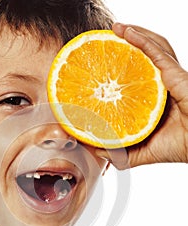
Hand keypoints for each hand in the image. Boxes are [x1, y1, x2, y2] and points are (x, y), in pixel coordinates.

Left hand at [95, 23, 187, 168]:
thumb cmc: (176, 148)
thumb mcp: (140, 152)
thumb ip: (119, 151)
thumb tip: (94, 148)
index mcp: (153, 100)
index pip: (136, 77)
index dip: (122, 66)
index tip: (102, 61)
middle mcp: (162, 86)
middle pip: (145, 57)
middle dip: (128, 44)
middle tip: (109, 37)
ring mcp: (169, 78)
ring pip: (153, 48)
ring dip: (134, 35)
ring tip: (116, 28)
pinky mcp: (175, 76)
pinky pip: (158, 53)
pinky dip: (142, 40)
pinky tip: (127, 32)